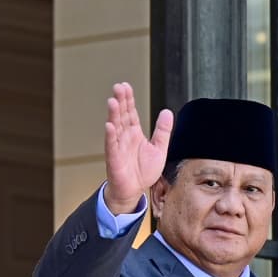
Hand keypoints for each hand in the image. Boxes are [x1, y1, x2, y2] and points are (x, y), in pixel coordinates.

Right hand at [103, 82, 173, 212]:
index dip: (129, 100)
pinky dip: (110, 136)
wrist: (135, 190)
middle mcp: (124, 137)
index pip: (131, 112)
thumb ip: (163, 131)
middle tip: (118, 87)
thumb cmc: (144, 171)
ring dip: (113, 114)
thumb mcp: (159, 149)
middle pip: (122, 115)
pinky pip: (112, 146)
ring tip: (113, 101)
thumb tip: (167, 112)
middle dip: (120, 101)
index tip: (126, 86)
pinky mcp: (114, 158)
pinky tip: (109, 126)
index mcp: (134, 133)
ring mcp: (118, 146)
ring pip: (115, 127)